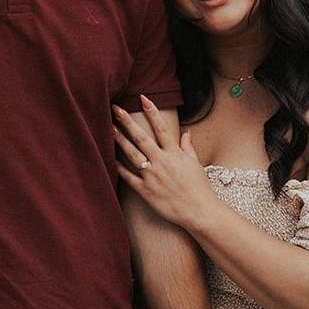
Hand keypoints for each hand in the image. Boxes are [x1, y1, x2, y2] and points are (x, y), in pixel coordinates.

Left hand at [113, 96, 216, 230]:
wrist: (199, 211)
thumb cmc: (199, 188)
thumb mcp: (195, 164)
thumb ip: (187, 147)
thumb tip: (186, 133)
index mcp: (174, 153)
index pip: (161, 127)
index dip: (152, 111)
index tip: (142, 97)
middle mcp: (162, 161)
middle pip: (141, 137)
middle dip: (127, 121)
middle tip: (115, 108)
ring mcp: (152, 176)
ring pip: (132, 154)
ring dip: (119, 140)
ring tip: (108, 128)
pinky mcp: (146, 191)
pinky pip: (129, 177)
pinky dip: (119, 168)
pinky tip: (110, 159)